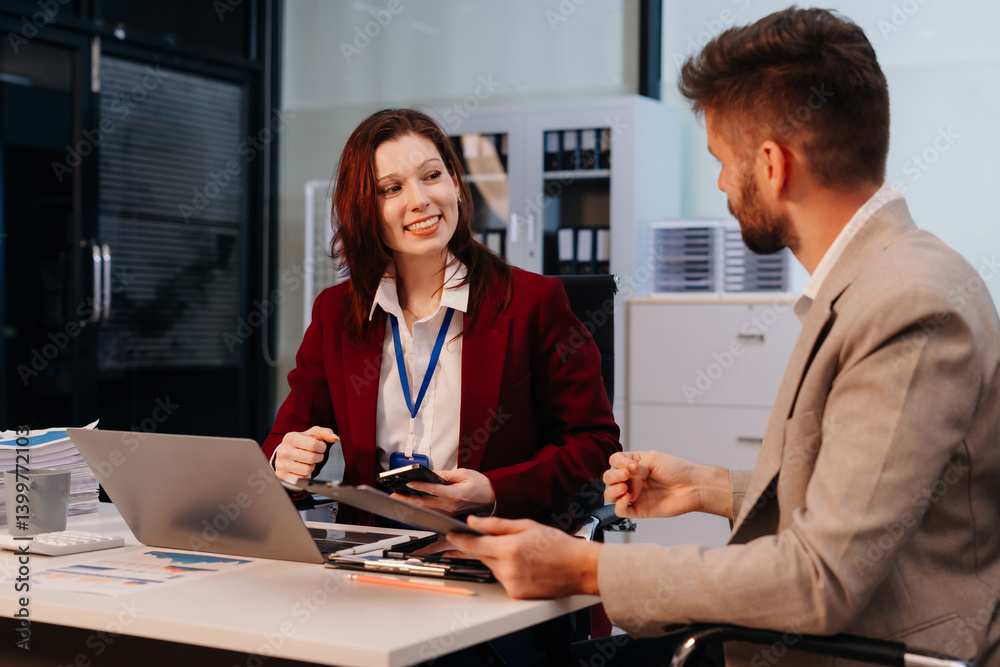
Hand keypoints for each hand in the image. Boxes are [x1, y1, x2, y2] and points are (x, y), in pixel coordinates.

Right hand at [274, 426, 338, 483]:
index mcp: (290, 438)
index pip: (313, 444)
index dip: (321, 447)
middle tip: (315, 455)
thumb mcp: (312, 434)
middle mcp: (283, 451)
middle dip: (318, 457)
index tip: (320, 447)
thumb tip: (335, 438)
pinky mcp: (282, 476)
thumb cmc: (301, 443)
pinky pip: (302, 478)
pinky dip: (306, 475)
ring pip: (307, 469)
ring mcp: (281, 464)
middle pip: (311, 458)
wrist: (286, 454)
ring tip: (307, 461)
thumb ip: (325, 432)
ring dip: (311, 466)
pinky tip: (302, 468)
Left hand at [395, 468, 495, 515]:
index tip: (408, 482)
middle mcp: (450, 507)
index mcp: (455, 494)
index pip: (432, 490)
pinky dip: (420, 512)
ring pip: (425, 512)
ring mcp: (449, 514)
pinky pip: (431, 516)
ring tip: (399, 501)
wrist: (492, 500)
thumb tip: (431, 473)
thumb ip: (446, 475)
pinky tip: (411, 509)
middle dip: (407, 499)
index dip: (419, 486)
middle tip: (395, 495)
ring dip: (411, 507)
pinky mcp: (448, 518)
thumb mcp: (464, 474)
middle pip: (424, 504)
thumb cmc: (481, 487)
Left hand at [448, 516, 600, 598]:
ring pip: (492, 568)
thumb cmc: (559, 545)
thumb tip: (474, 522)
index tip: (450, 535)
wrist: (581, 569)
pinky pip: (503, 579)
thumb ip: (497, 525)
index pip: (473, 545)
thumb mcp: (528, 526)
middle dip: (485, 547)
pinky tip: (525, 565)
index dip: (459, 540)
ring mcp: (512, 584)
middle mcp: (508, 569)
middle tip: (501, 540)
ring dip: (498, 559)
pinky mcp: (517, 594)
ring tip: (521, 552)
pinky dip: (507, 571)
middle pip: (482, 556)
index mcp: (509, 549)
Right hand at [603, 451, 731, 519]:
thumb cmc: (677, 470)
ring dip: (613, 491)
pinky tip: (628, 498)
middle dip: (613, 477)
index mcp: (634, 464)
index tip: (632, 466)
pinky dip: (619, 505)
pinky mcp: (639, 510)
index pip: (614, 461)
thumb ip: (635, 465)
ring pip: (610, 496)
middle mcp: (632, 479)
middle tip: (626, 476)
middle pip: (608, 478)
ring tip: (625, 488)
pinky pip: (620, 511)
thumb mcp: (653, 459)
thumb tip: (625, 475)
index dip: (618, 463)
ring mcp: (634, 495)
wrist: (692, 487)